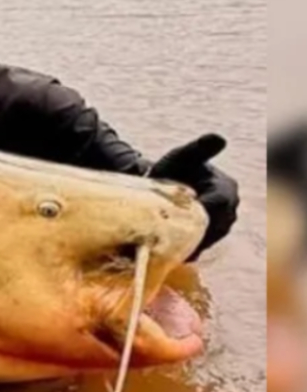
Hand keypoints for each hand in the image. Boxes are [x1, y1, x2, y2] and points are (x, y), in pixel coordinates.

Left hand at [147, 133, 237, 260]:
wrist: (162, 185)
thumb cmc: (173, 168)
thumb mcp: (183, 156)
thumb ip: (199, 149)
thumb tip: (218, 138)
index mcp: (227, 189)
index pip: (219, 204)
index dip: (201, 211)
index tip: (180, 215)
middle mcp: (229, 209)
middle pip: (215, 226)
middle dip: (195, 230)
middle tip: (171, 235)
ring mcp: (221, 226)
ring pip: (209, 239)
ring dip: (192, 243)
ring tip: (170, 246)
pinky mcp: (209, 238)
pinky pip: (202, 248)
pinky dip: (189, 250)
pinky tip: (172, 254)